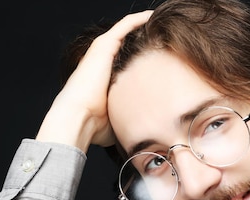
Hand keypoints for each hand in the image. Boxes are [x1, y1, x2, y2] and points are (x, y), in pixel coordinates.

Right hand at [35, 10, 152, 152]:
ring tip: (164, 21)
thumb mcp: (119, 118)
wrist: (79, 118)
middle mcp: (103, 61)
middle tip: (170, 37)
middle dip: (148, 40)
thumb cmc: (96, 126)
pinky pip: (125, 26)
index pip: (128, 63)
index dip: (145, 59)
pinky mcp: (104, 45)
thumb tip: (150, 134)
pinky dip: (140, 19)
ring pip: (127, 31)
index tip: (166, 60)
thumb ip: (132, 117)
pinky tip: (154, 16)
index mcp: (105, 78)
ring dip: (145, 25)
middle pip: (129, 45)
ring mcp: (102, 51)